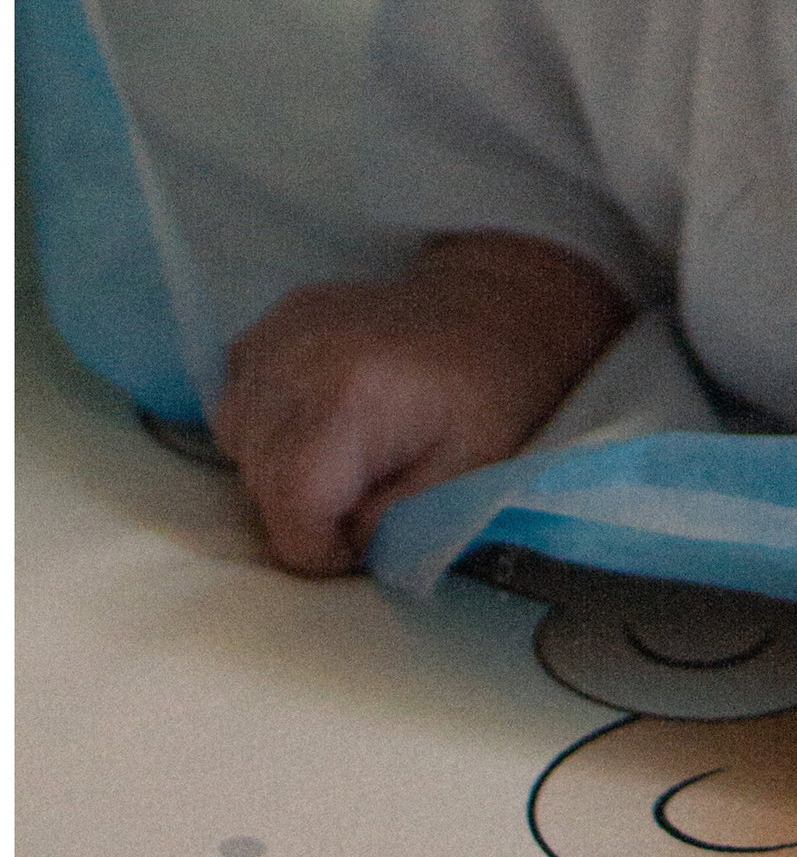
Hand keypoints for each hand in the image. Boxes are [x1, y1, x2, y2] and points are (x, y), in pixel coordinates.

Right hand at [212, 233, 629, 576]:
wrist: (500, 310)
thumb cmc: (493, 397)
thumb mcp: (465, 476)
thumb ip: (395, 523)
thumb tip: (342, 542)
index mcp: (350, 399)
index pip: (288, 508)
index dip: (322, 546)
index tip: (365, 535)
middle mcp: (301, 358)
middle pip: (258, 479)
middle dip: (304, 510)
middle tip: (367, 494)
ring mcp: (283, 331)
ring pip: (236, 438)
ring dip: (280, 465)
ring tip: (346, 453)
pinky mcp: (279, 320)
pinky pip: (238, 393)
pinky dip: (266, 418)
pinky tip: (320, 417)